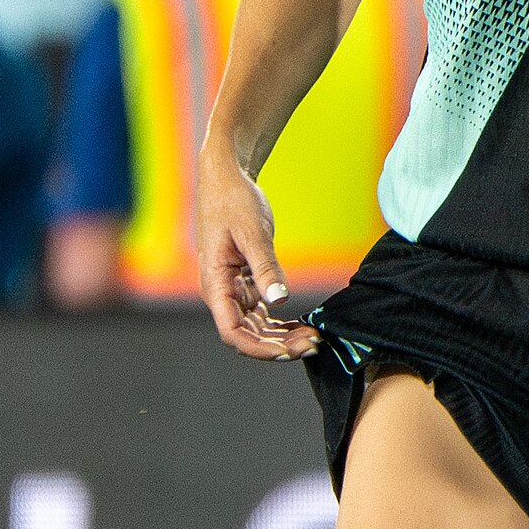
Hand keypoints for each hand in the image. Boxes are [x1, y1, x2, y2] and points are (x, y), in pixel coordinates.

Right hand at [197, 147, 317, 361]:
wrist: (226, 177)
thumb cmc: (233, 200)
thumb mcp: (252, 232)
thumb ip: (265, 268)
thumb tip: (279, 301)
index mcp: (214, 283)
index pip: (232, 332)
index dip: (260, 348)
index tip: (290, 351)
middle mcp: (220, 292)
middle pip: (247, 335)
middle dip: (278, 345)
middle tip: (314, 344)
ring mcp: (232, 289)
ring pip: (255, 327)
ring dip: (282, 337)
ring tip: (313, 338)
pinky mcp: (244, 282)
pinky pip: (261, 313)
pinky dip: (280, 323)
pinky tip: (302, 326)